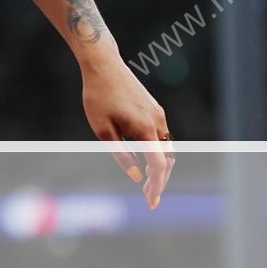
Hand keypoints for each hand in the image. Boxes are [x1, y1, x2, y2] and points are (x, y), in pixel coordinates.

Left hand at [81, 57, 174, 208]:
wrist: (103, 64)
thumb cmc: (98, 96)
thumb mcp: (103, 130)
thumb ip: (122, 155)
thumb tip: (137, 177)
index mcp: (145, 128)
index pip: (159, 166)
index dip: (156, 187)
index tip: (151, 203)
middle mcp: (157, 121)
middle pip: (168, 159)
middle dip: (160, 180)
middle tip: (149, 198)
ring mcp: (157, 113)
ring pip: (167, 148)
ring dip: (161, 167)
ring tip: (148, 183)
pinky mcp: (154, 107)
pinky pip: (162, 136)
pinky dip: (158, 152)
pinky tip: (147, 159)